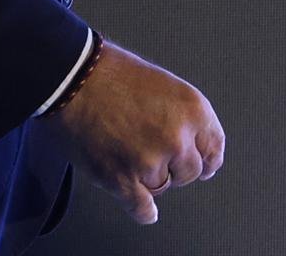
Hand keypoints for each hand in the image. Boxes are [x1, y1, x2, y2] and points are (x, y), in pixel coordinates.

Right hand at [48, 40, 225, 224]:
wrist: (71, 78)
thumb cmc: (111, 73)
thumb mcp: (163, 84)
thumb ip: (180, 115)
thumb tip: (191, 144)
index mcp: (192, 109)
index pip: (214, 147)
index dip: (208, 159)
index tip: (205, 166)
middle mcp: (177, 137)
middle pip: (190, 172)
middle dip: (175, 167)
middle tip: (155, 155)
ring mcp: (150, 162)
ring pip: (163, 187)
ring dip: (150, 179)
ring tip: (130, 157)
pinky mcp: (122, 180)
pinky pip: (142, 207)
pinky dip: (144, 211)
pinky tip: (146, 210)